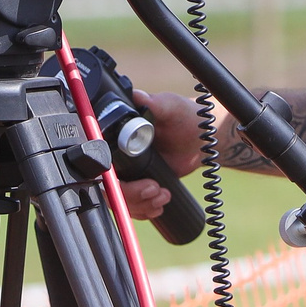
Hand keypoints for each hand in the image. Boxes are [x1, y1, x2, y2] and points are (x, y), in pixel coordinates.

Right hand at [117, 88, 220, 221]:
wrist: (202, 138)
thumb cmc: (185, 117)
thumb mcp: (170, 107)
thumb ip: (155, 103)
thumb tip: (139, 96)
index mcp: (118, 136)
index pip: (104, 162)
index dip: (116, 178)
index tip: (142, 180)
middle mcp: (119, 156)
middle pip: (109, 187)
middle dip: (132, 195)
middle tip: (154, 188)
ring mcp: (129, 172)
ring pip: (121, 200)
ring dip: (141, 204)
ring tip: (163, 195)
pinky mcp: (139, 184)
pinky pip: (133, 206)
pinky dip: (145, 210)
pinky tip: (159, 204)